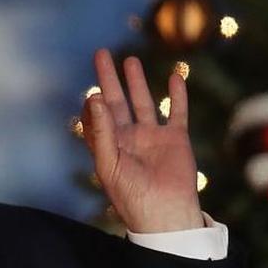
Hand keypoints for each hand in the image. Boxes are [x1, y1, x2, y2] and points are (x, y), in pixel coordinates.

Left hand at [80, 51, 203, 232]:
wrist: (165, 214)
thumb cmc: (131, 195)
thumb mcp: (110, 163)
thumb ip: (102, 131)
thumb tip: (94, 98)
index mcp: (108, 146)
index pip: (95, 117)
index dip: (91, 103)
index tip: (90, 92)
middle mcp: (128, 138)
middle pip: (115, 101)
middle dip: (108, 78)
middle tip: (101, 53)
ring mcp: (152, 137)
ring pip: (143, 102)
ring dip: (136, 82)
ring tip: (130, 60)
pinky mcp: (175, 139)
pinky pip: (176, 112)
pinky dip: (176, 94)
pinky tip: (174, 76)